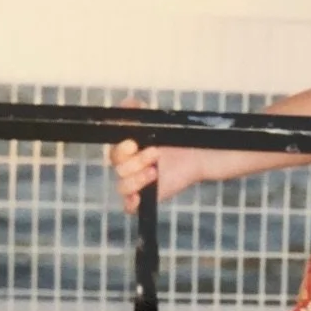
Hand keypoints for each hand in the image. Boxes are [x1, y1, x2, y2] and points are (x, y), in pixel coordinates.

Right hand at [108, 98, 203, 212]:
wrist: (196, 154)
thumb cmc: (174, 138)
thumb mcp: (156, 120)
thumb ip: (139, 109)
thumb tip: (127, 104)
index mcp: (126, 151)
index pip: (114, 153)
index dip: (122, 149)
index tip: (135, 143)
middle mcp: (128, 168)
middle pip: (118, 168)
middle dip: (136, 160)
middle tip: (156, 153)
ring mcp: (136, 184)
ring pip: (122, 186)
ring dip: (137, 178)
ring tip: (155, 171)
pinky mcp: (146, 198)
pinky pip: (128, 206)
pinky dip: (130, 202)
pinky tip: (140, 196)